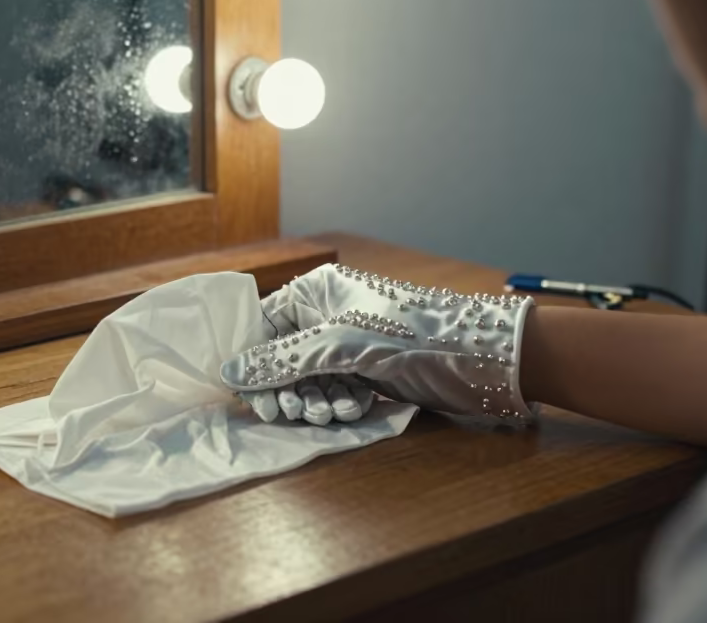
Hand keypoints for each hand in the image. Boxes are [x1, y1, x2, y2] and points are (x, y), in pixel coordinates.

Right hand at [224, 263, 535, 422]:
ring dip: (316, 400)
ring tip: (332, 412)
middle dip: (287, 388)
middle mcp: (328, 313)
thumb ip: (280, 361)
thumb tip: (227, 373)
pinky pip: (336, 388)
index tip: (253, 397)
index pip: (263, 326)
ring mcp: (349, 342)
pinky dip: (340, 402)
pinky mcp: (369, 367)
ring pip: (310, 379)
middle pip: (283, 358)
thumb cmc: (407, 335)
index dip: (253, 362)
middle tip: (293, 414)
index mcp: (315, 291)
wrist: (479, 356)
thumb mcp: (337, 346)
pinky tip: (356, 409)